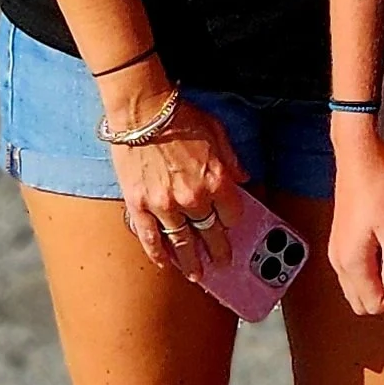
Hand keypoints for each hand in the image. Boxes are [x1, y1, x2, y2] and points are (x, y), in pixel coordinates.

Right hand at [110, 102, 242, 280]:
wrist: (142, 110)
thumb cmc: (180, 116)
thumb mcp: (218, 131)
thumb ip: (232, 159)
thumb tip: (244, 176)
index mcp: (216, 180)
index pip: (232, 214)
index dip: (233, 220)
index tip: (230, 224)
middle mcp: (193, 198)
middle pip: (210, 233)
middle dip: (218, 250)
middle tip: (222, 262)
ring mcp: (164, 204)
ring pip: (181, 242)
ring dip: (190, 261)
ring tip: (196, 274)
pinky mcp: (139, 205)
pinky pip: (150, 237)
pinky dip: (158, 253)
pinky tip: (165, 264)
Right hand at [330, 120, 383, 315]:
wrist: (360, 158)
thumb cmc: (377, 188)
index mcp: (351, 262)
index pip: (372, 305)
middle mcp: (339, 260)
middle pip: (360, 302)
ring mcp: (337, 249)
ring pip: (356, 287)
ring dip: (377, 284)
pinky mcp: (342, 238)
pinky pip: (354, 270)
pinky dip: (370, 270)